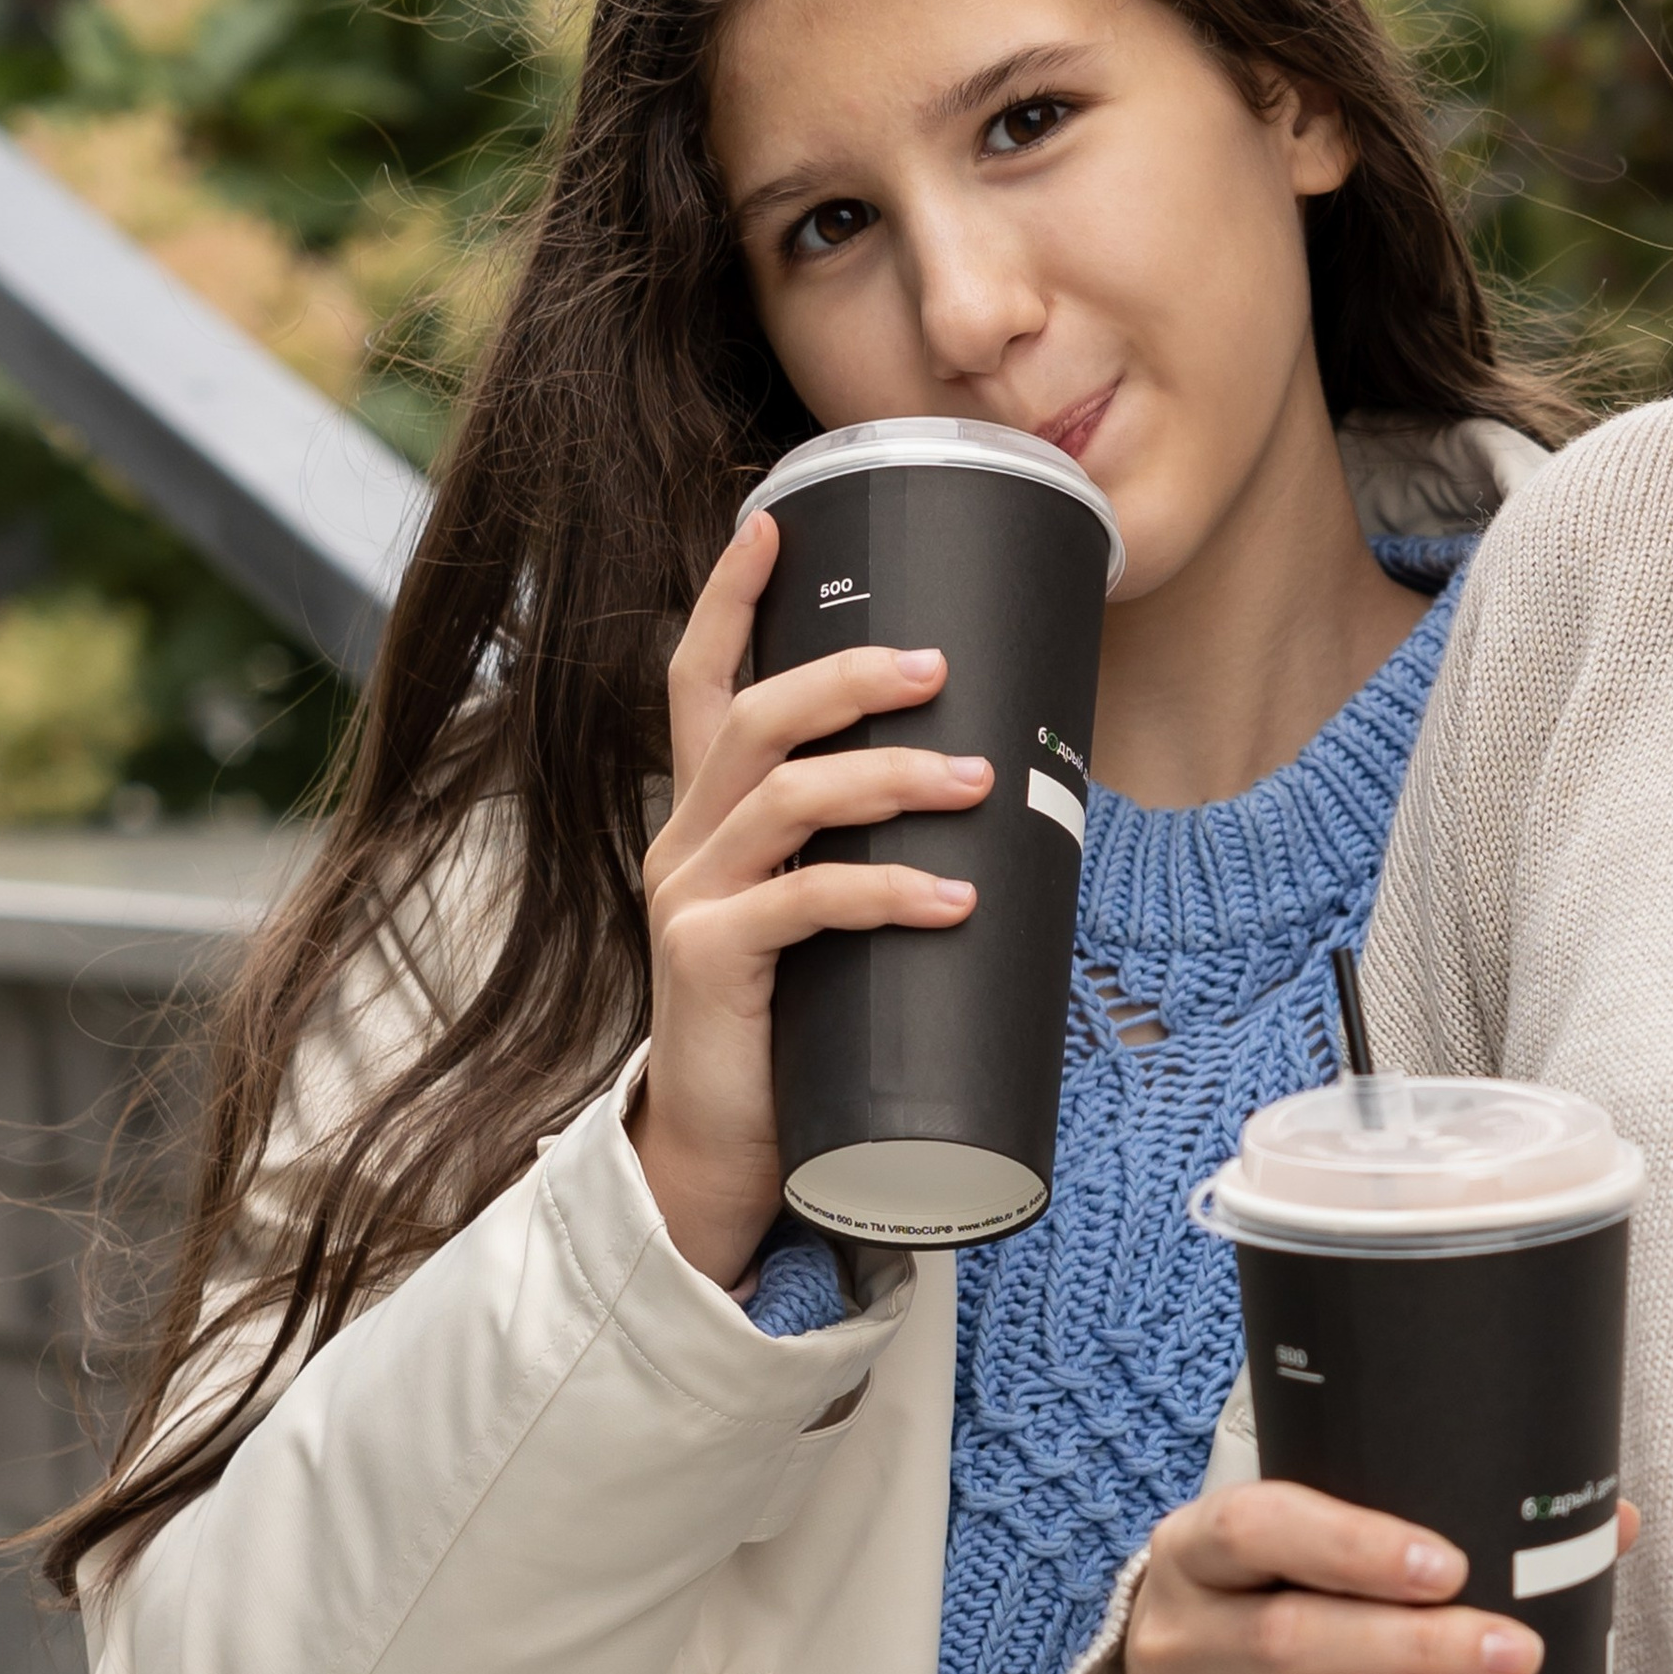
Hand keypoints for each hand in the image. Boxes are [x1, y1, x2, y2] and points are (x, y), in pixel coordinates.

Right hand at [626, 505, 990, 1286]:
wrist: (727, 1154)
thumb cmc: (792, 1024)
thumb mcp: (821, 920)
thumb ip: (862, 853)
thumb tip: (988, 796)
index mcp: (706, 817)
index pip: (698, 680)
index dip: (728, 597)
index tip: (771, 518)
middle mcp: (684, 841)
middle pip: (754, 718)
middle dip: (847, 676)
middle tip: (938, 666)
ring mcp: (688, 899)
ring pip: (786, 797)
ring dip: (890, 777)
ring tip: (977, 783)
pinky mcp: (708, 963)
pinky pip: (806, 903)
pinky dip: (887, 890)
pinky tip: (953, 899)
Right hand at [1123, 1479, 1640, 1673]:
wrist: (1167, 1664)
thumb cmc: (1271, 1584)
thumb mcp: (1310, 1533)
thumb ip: (1438, 1517)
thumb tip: (1607, 1522)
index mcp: (1199, 1551)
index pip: (1256, 1530)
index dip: (1352, 1547)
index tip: (1451, 1565)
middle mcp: (1182, 1645)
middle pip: (1288, 1644)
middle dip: (1416, 1653)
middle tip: (1521, 1654)